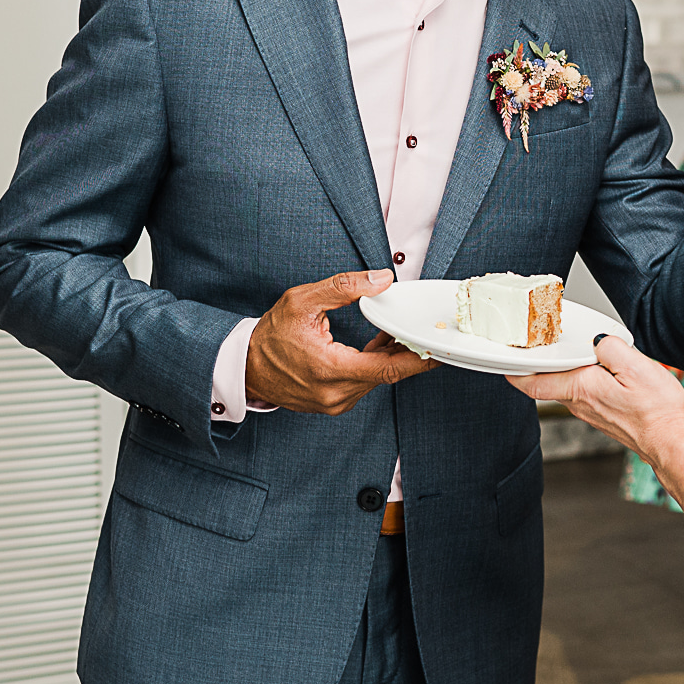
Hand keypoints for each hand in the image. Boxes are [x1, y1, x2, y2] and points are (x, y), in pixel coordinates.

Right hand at [246, 269, 435, 413]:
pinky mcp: (332, 403)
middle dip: (407, 353)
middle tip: (424, 331)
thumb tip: (382, 280)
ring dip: (390, 359)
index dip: (418, 359)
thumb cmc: (269, 336)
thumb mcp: (302, 301)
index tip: (438, 349)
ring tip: (400, 334)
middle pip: (387, 374)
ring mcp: (334, 402)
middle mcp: (335, 394)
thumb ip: (344, 287)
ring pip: (376, 380)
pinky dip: (374, 366)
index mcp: (330, 370)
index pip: (388, 369)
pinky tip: (380, 346)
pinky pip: (363, 384)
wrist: (245, 367)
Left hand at [509, 336, 683, 462]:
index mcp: (581, 389)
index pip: (533, 381)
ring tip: (572, 351)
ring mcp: (591, 412)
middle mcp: (580, 404)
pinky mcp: (603, 415)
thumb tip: (598, 340)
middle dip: (543, 362)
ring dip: (565, 370)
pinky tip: (598, 369)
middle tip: (540, 342)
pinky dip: (584, 379)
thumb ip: (610, 347)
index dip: (514, 369)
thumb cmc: (657, 412)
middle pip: (549, 380)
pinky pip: (585, 392)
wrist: (671, 442)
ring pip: (568, 386)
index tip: (505, 358)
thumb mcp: (636, 366)